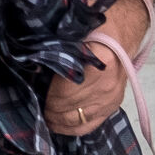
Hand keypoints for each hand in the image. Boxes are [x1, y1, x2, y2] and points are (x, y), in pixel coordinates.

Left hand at [46, 0, 152, 136]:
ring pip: (78, 120)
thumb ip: (55, 46)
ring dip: (59, 121)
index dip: (47, 97)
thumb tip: (31, 61)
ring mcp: (112, 97)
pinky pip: (92, 125)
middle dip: (50, 111)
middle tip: (37, 108)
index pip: (64, 93)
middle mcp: (107, 84)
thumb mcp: (74, 30)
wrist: (123, 29)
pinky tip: (60, 125)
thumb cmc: (96, 26)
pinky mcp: (114, 104)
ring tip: (46, 118)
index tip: (36, 94)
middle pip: (69, 109)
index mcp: (98, 61)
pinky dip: (73, 128)